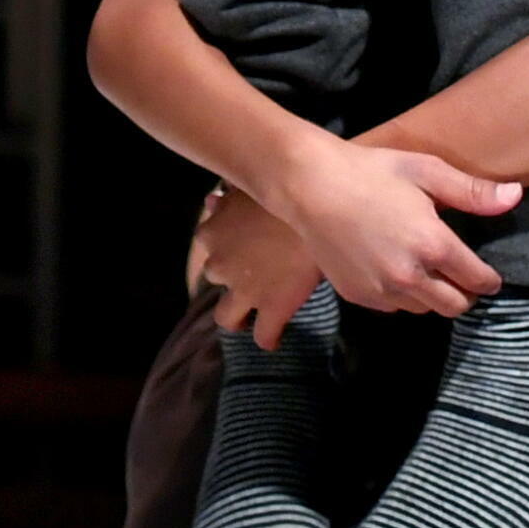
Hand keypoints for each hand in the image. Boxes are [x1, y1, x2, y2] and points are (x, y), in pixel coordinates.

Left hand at [193, 184, 325, 349]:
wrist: (320, 206)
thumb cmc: (286, 189)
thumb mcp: (250, 188)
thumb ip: (228, 200)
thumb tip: (210, 202)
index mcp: (211, 232)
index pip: (208, 243)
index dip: (227, 247)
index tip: (246, 246)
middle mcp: (220, 264)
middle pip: (216, 279)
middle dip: (233, 279)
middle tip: (258, 273)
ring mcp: (244, 290)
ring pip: (227, 318)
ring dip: (238, 317)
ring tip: (255, 314)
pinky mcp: (273, 308)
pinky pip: (264, 336)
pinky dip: (269, 339)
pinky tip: (277, 338)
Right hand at [268, 133, 518, 315]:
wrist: (311, 186)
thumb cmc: (373, 172)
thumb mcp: (428, 172)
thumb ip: (473, 192)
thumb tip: (516, 196)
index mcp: (433, 245)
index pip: (477, 279)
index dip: (489, 280)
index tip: (491, 278)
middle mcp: (410, 276)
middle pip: (453, 306)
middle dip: (464, 294)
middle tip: (462, 277)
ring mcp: (381, 289)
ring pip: (422, 308)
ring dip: (432, 295)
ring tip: (428, 271)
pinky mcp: (357, 295)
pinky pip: (392, 306)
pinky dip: (401, 295)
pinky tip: (396, 270)